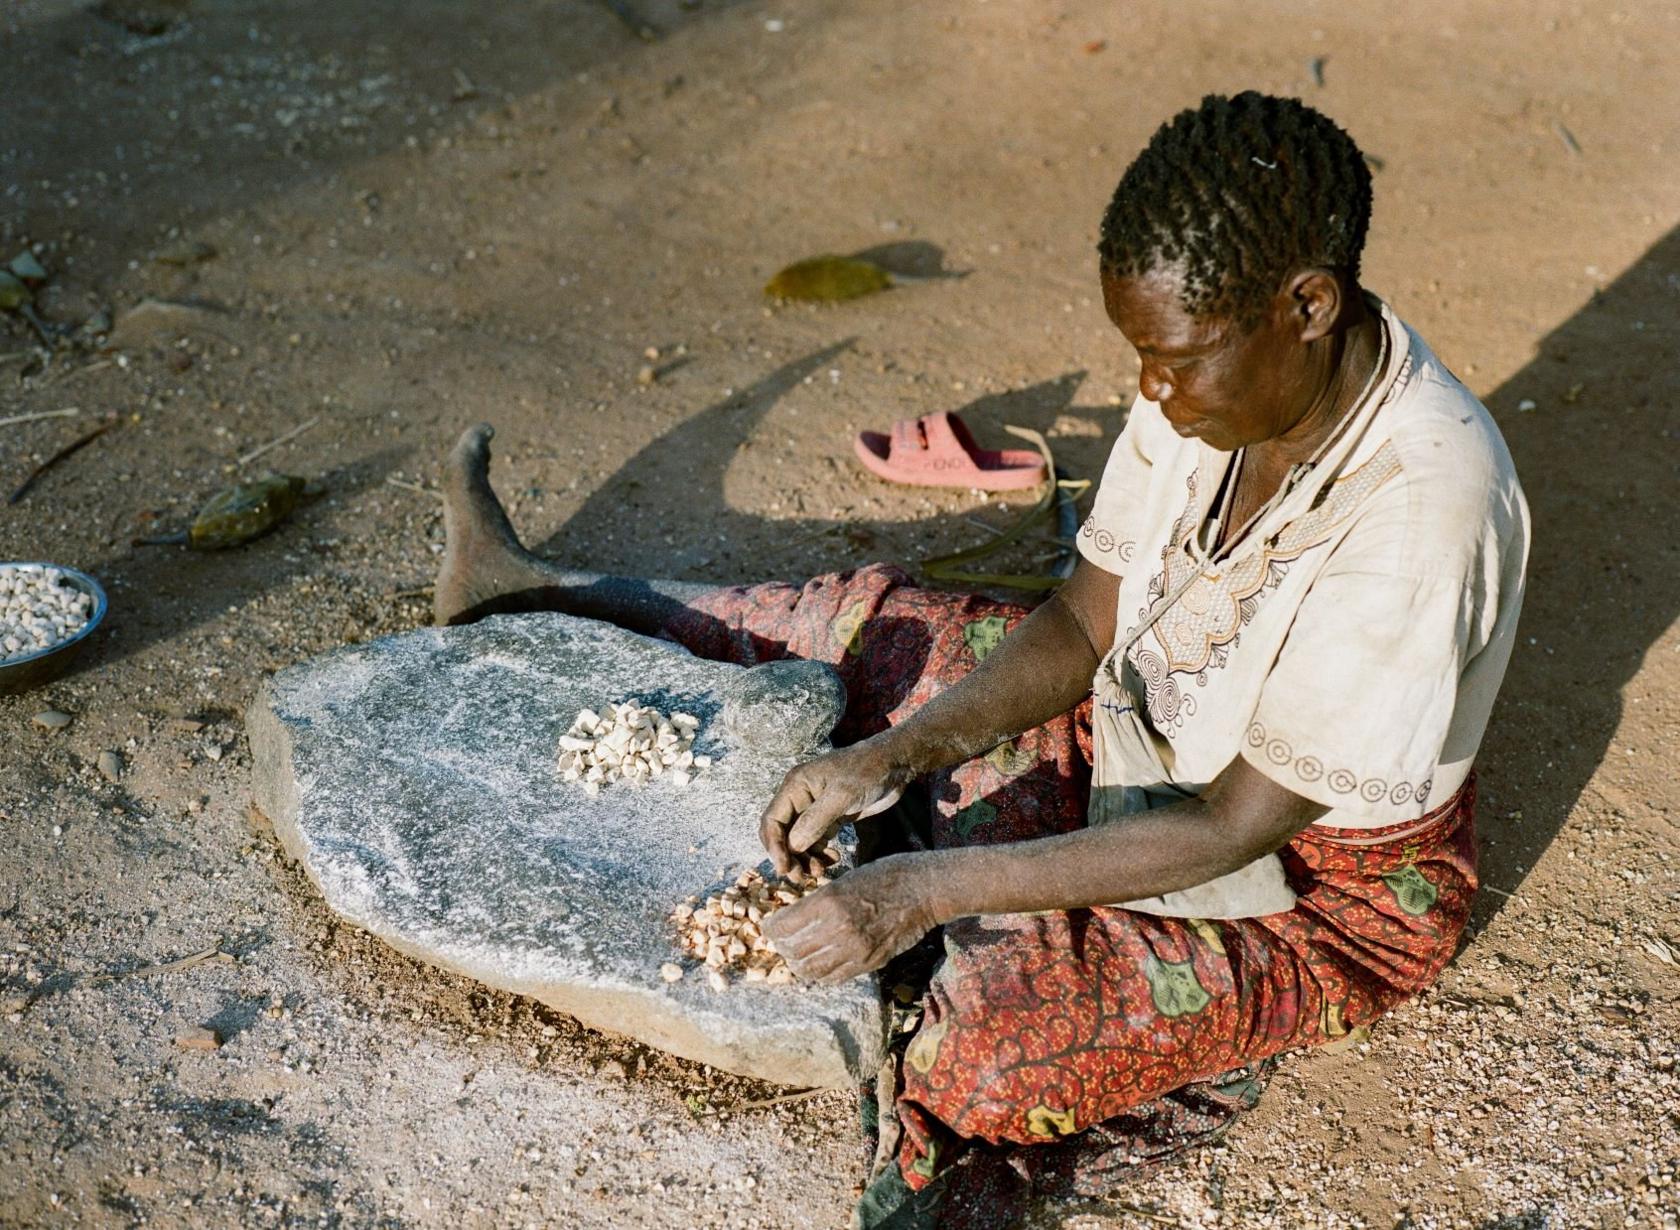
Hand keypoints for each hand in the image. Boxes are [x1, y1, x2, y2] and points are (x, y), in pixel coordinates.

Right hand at [757, 738, 906, 876]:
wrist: (894, 763)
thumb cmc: (868, 770)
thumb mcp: (842, 795)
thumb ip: (816, 821)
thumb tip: (793, 847)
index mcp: (795, 786)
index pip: (772, 821)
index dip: (775, 847)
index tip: (784, 869)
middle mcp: (800, 798)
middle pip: (782, 834)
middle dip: (789, 857)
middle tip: (801, 878)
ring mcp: (815, 809)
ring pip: (799, 841)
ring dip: (805, 859)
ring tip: (821, 872)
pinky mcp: (831, 818)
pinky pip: (816, 841)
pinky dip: (820, 855)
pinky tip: (834, 860)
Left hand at [761, 855, 937, 984]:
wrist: (925, 890)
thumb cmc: (886, 875)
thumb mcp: (845, 879)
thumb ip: (820, 902)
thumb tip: (796, 919)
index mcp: (829, 901)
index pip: (783, 926)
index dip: (770, 929)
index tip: (770, 926)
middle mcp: (839, 929)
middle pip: (793, 952)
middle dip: (782, 948)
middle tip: (782, 942)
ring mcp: (855, 950)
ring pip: (810, 970)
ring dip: (799, 964)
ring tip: (800, 955)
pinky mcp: (869, 962)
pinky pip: (834, 978)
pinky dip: (821, 973)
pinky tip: (822, 962)